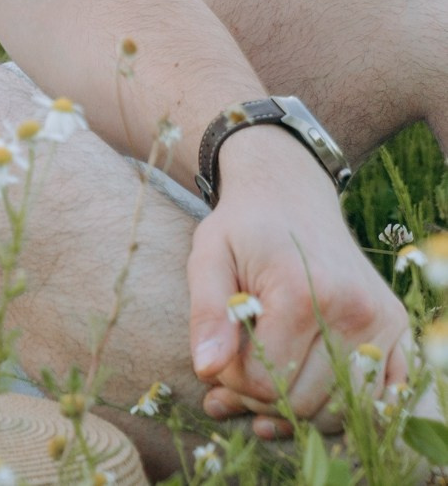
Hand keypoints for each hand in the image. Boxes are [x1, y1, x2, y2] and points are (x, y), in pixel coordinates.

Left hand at [187, 127, 407, 435]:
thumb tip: (207, 370)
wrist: (292, 194)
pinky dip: (349, 406)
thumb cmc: (244, 229)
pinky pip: (383, 395)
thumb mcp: (208, 258)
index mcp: (301, 293)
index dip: (233, 382)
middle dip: (263, 399)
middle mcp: (352, 310)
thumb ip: (206, 314)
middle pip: (305, 402)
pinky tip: (313, 390)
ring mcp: (381, 321)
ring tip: (270, 380)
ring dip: (302, 409)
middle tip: (240, 373)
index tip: (220, 360)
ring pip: (342, 408)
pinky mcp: (397, 326)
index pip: (264, 381)